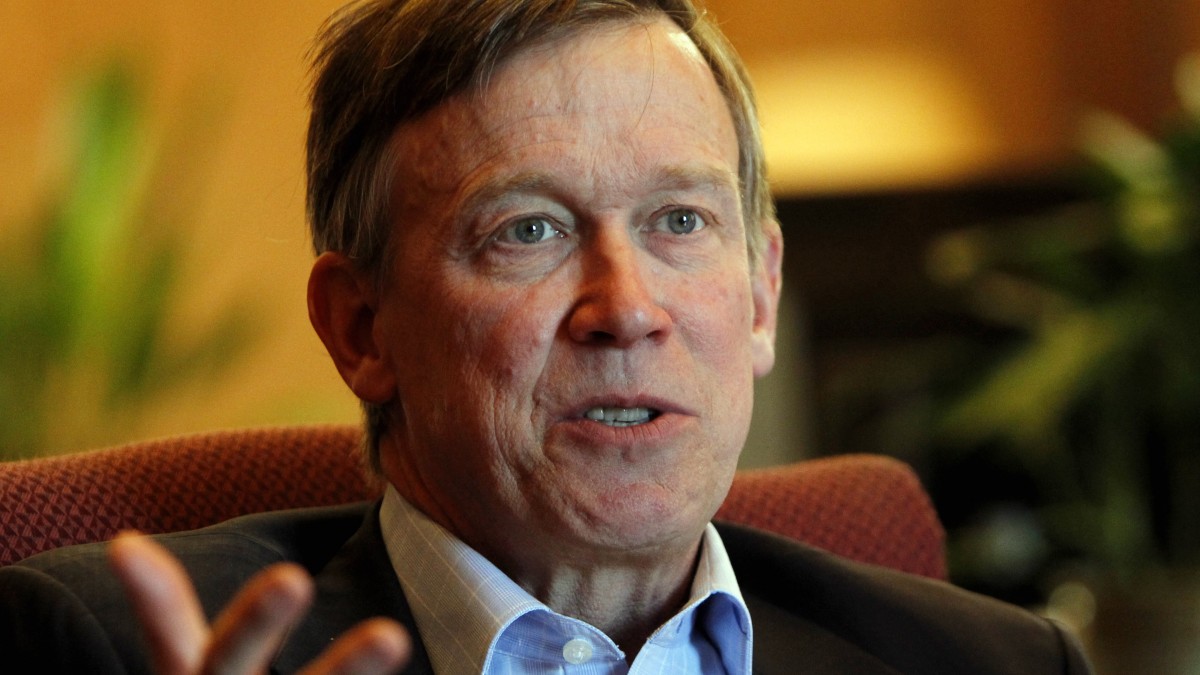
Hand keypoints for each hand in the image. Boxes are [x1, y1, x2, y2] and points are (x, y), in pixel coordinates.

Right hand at [108, 533, 409, 673]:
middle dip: (255, 623)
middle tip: (292, 577)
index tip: (126, 543)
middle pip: (227, 663)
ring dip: (350, 670)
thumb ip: (241, 644)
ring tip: (392, 636)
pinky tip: (429, 664)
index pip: (169, 638)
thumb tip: (178, 554)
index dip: (151, 595)